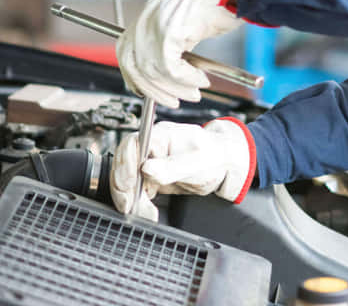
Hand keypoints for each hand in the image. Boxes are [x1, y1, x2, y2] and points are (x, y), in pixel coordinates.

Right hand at [110, 118, 256, 220]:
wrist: (224, 165)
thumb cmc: (214, 154)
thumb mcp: (197, 161)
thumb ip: (172, 166)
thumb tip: (146, 169)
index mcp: (161, 136)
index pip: (131, 145)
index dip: (125, 165)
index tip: (128, 185)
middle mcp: (151, 148)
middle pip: (123, 164)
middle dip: (124, 187)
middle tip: (131, 206)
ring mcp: (149, 163)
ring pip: (126, 180)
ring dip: (130, 199)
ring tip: (144, 212)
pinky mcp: (151, 179)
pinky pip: (136, 191)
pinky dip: (137, 204)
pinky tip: (146, 212)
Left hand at [116, 0, 250, 107]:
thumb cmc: (213, 1)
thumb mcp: (184, 27)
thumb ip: (172, 46)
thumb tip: (171, 73)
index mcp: (144, 18)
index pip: (125, 55)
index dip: (135, 78)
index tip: (148, 91)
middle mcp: (143, 22)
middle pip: (134, 67)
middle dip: (154, 91)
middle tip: (174, 101)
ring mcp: (153, 27)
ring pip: (153, 72)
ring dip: (176, 88)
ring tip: (194, 91)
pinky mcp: (167, 34)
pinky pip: (171, 69)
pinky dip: (186, 80)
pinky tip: (200, 80)